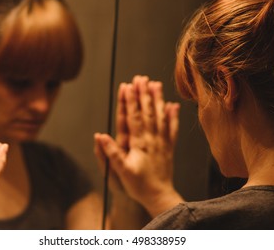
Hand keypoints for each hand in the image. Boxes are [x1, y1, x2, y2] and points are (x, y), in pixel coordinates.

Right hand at [94, 76, 181, 216]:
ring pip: (160, 117)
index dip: (130, 101)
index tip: (128, 86)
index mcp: (139, 144)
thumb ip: (111, 153)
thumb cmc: (138, 185)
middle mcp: (151, 139)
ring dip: (158, 100)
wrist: (159, 196)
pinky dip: (173, 116)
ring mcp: (162, 142)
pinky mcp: (169, 147)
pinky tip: (173, 105)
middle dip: (143, 94)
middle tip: (141, 78)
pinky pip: (172, 128)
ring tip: (156, 84)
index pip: (134, 117)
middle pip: (147, 112)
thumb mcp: (121, 171)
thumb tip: (100, 136)